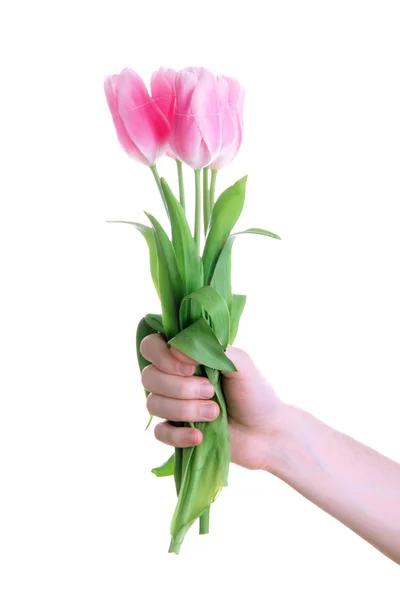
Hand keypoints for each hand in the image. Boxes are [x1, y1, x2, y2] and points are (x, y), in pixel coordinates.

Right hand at [140, 334, 286, 470]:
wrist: (268, 433)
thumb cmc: (255, 393)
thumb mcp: (242, 363)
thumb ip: (213, 348)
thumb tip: (178, 349)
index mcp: (185, 356)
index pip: (151, 346)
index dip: (163, 356)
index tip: (190, 367)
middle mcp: (173, 378)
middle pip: (148, 376)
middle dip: (180, 387)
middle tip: (211, 391)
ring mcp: (172, 406)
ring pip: (153, 404)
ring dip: (184, 409)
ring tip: (214, 413)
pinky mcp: (175, 432)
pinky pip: (159, 433)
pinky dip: (178, 436)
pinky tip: (199, 437)